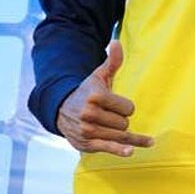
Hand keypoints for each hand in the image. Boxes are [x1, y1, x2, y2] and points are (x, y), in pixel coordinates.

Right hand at [56, 40, 153, 156]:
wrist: (62, 110)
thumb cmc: (87, 92)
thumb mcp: (99, 76)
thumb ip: (112, 61)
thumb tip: (116, 42)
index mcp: (95, 96)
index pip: (129, 108)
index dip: (125, 107)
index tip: (114, 105)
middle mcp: (89, 114)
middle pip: (125, 123)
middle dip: (120, 120)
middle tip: (107, 116)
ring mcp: (87, 130)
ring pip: (121, 135)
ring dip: (124, 135)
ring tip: (130, 135)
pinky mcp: (86, 144)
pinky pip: (109, 147)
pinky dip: (121, 150)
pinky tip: (131, 151)